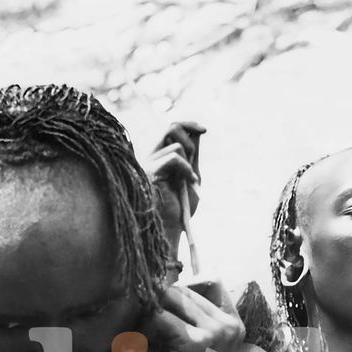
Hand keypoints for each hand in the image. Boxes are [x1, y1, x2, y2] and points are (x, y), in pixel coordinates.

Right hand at [147, 121, 203, 246]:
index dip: (189, 124)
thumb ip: (192, 155)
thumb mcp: (191, 176)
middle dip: (191, 141)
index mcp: (157, 155)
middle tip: (195, 162)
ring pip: (176, 145)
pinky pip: (173, 157)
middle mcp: (149, 156)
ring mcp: (147, 163)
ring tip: (189, 182)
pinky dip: (186, 169)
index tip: (205, 130)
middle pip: (171, 126)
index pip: (171, 127)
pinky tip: (188, 183)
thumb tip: (196, 132)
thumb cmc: (180, 207)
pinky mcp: (149, 171)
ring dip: (190, 162)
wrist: (172, 228)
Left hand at [147, 281, 242, 351]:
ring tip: (140, 343)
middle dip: (156, 308)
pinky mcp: (195, 341)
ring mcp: (215, 332)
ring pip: (168, 300)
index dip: (169, 301)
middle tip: (142, 334)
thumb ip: (186, 320)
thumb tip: (158, 288)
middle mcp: (229, 325)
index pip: (194, 291)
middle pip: (180, 292)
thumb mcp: (194, 348)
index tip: (153, 322)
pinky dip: (144, 332)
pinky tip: (140, 351)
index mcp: (233, 325)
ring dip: (148, 319)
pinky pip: (159, 318)